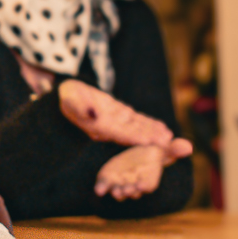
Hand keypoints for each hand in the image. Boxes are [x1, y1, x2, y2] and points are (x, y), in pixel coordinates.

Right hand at [56, 80, 174, 147]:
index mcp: (98, 127)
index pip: (119, 133)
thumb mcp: (70, 99)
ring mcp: (116, 123)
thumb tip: (91, 114)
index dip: (133, 136)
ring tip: (169, 136)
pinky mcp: (121, 115)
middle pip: (132, 135)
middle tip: (166, 143)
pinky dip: (150, 124)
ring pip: (138, 128)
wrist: (69, 96)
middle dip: (149, 139)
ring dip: (153, 132)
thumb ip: (80, 107)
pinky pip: (137, 121)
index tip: (148, 140)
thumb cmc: (69, 96)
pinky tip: (162, 127)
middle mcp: (109, 129)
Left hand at [94, 145, 169, 199]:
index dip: (145, 185)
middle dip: (130, 190)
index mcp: (147, 178)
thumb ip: (173, 148)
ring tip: (116, 191)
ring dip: (118, 192)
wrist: (129, 152)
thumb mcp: (160, 148)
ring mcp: (120, 183)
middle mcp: (134, 184)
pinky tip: (99, 190)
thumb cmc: (149, 153)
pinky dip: (102, 188)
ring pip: (119, 190)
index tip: (142, 186)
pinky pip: (104, 186)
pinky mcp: (107, 180)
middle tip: (128, 189)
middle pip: (133, 190)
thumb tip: (190, 146)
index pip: (148, 184)